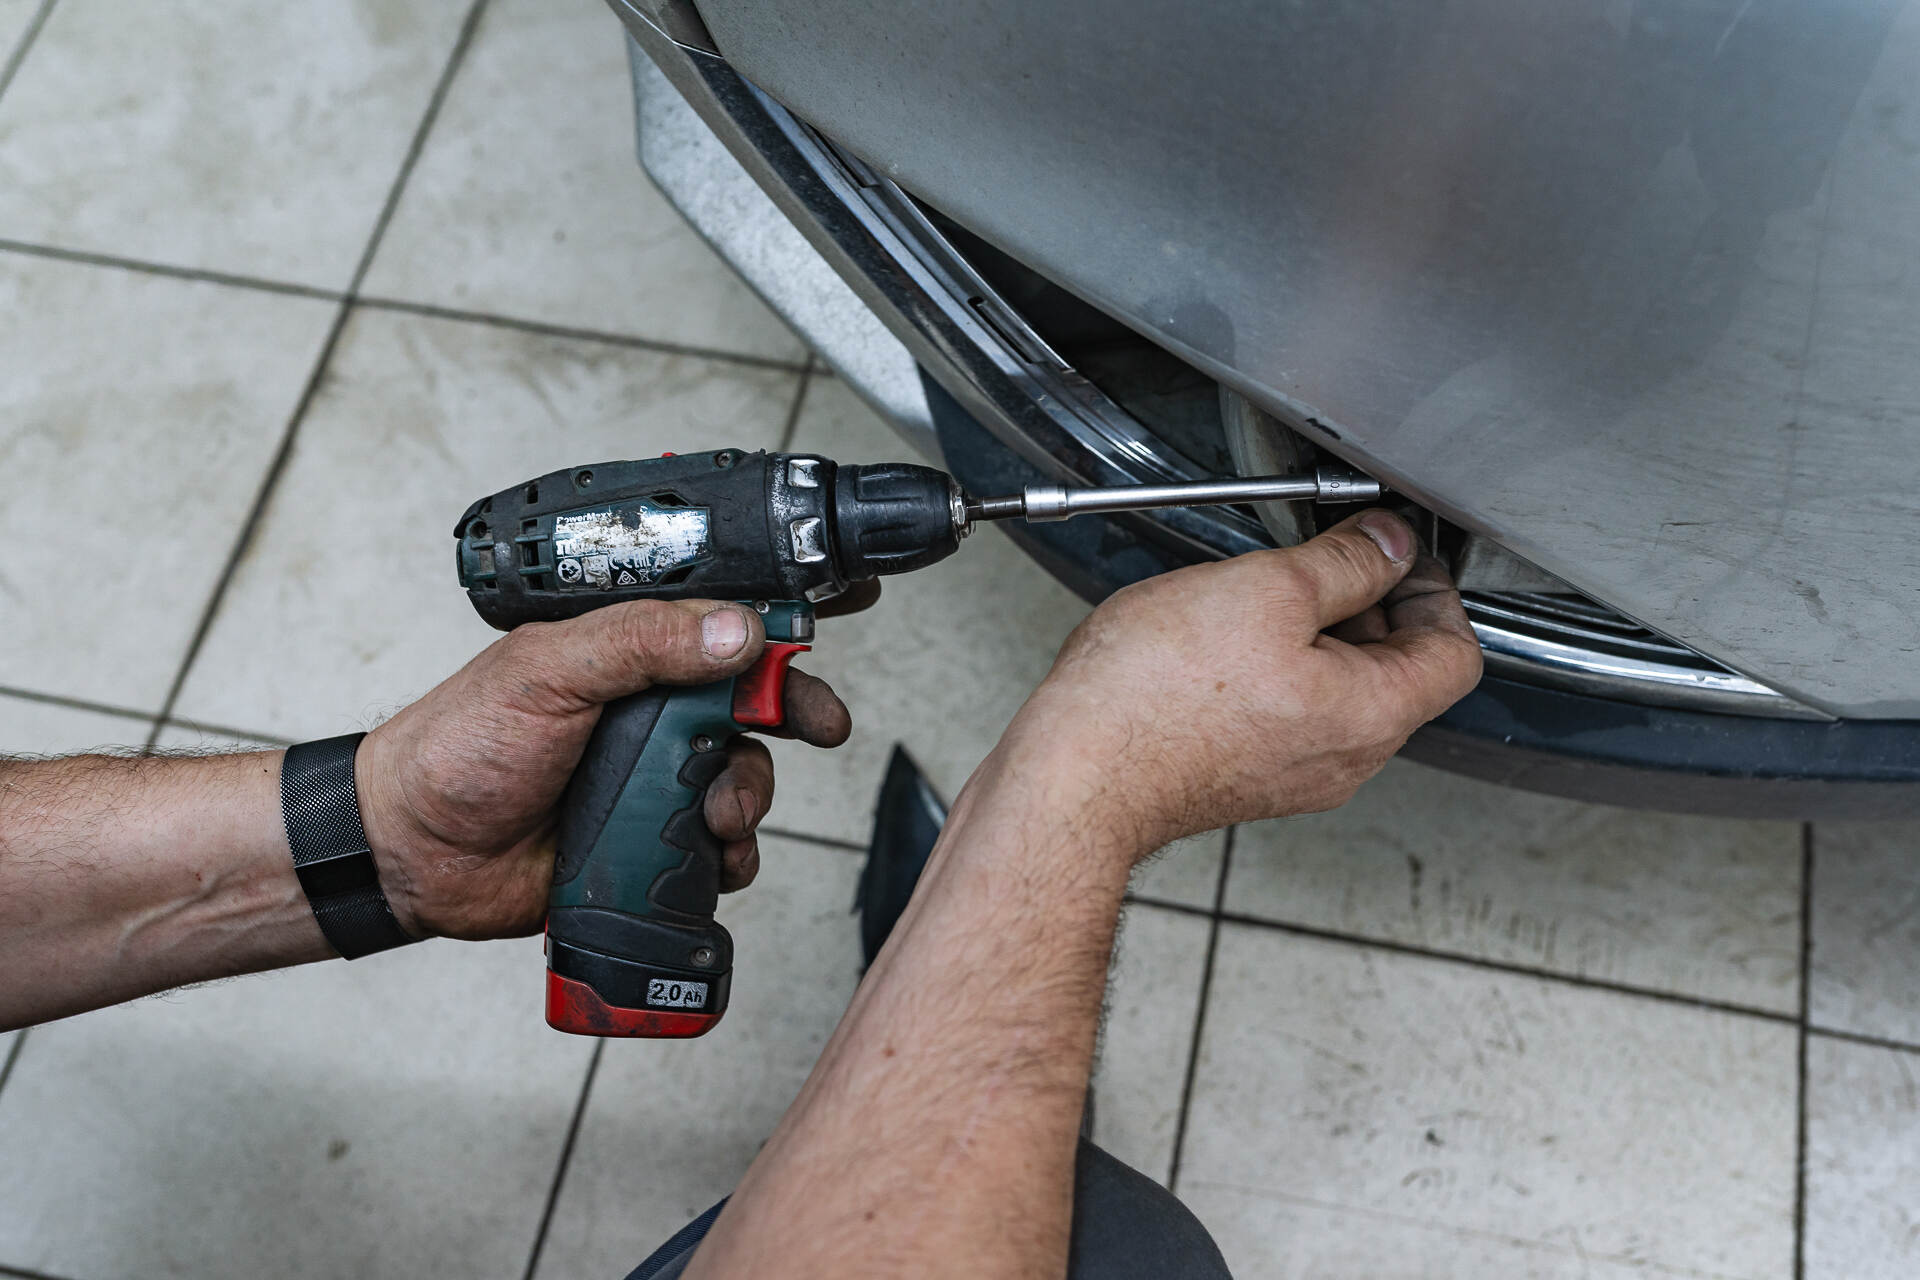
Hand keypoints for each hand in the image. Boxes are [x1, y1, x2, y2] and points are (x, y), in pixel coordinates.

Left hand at [353, 601, 850, 939]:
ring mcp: (654, 775)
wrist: (414, 854)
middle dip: (798, 710)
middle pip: (756, 697)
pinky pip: (723, 847)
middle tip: (820, 724)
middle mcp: (649, 707)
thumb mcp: (546, 672)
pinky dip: (731, 854)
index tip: (846, 597)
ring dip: (749, 795)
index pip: (720, 613)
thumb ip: (642, 642)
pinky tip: (709, 856)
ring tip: (713, 811)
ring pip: (748, 775)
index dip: (785, 609)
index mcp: (627, 649)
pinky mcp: (652, 840)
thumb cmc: (458, 747)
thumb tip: (736, 630)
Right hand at [1010, 509, 1481, 853]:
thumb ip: (1345, 561)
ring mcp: (1294, 775)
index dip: (1433, 587)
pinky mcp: (1245, 778)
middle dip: (1367, 603)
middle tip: (1314, 558)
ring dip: (1312, 632)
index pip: (1456, 652)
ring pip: (1337, 689)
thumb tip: (1388, 544)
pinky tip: (1216, 640)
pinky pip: (1286, 713)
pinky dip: (1270, 667)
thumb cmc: (1155, 698)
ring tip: (1253, 597)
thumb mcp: (1266, 588)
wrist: (1073, 778)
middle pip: (1397, 670)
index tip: (1391, 550)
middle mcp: (1345, 758)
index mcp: (1372, 715)